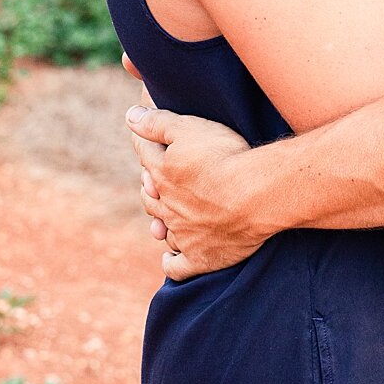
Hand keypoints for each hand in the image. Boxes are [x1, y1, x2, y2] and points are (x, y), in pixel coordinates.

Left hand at [126, 103, 268, 280]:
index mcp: (161, 173)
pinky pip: (177, 267)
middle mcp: (166, 206)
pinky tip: (170, 257)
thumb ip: (157, 123)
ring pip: (161, 228)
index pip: (144, 153)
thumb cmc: (225, 157)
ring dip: (160, 221)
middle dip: (151, 185)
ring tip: (165, 215)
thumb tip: (129, 117)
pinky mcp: (200, 257)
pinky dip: (171, 262)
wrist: (255, 196)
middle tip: (158, 179)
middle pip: (149, 195)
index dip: (144, 143)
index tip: (147, 138)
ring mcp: (182, 234)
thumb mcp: (189, 128)